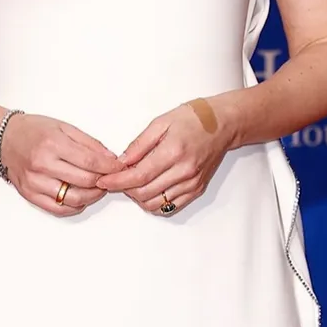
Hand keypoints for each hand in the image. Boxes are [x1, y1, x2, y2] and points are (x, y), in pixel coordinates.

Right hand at [0, 112, 119, 216]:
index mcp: (53, 144)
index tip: (119, 168)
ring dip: (92, 196)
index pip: (90, 162)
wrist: (4, 139)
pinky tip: (80, 197)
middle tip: (110, 178)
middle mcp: (42, 164)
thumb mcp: (64, 127)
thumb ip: (89, 143)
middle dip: (104, 181)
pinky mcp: (30, 195)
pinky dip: (75, 206)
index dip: (110, 168)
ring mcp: (35, 182)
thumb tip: (110, 159)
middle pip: (85, 181)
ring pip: (74, 199)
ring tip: (97, 188)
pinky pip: (58, 209)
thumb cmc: (33, 131)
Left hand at [96, 98, 234, 215]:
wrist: (223, 124)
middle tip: (117, 179)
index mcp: (173, 152)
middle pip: (145, 192)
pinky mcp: (196, 190)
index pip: (139, 176)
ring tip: (134, 184)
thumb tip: (121, 162)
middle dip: (125, 189)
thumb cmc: (193, 119)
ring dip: (139, 198)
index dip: (118, 181)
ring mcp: (191, 183)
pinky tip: (149, 191)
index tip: (104, 181)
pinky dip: (155, 203)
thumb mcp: (161, 122)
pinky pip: (170, 206)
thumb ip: (139, 144)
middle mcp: (184, 171)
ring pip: (156, 203)